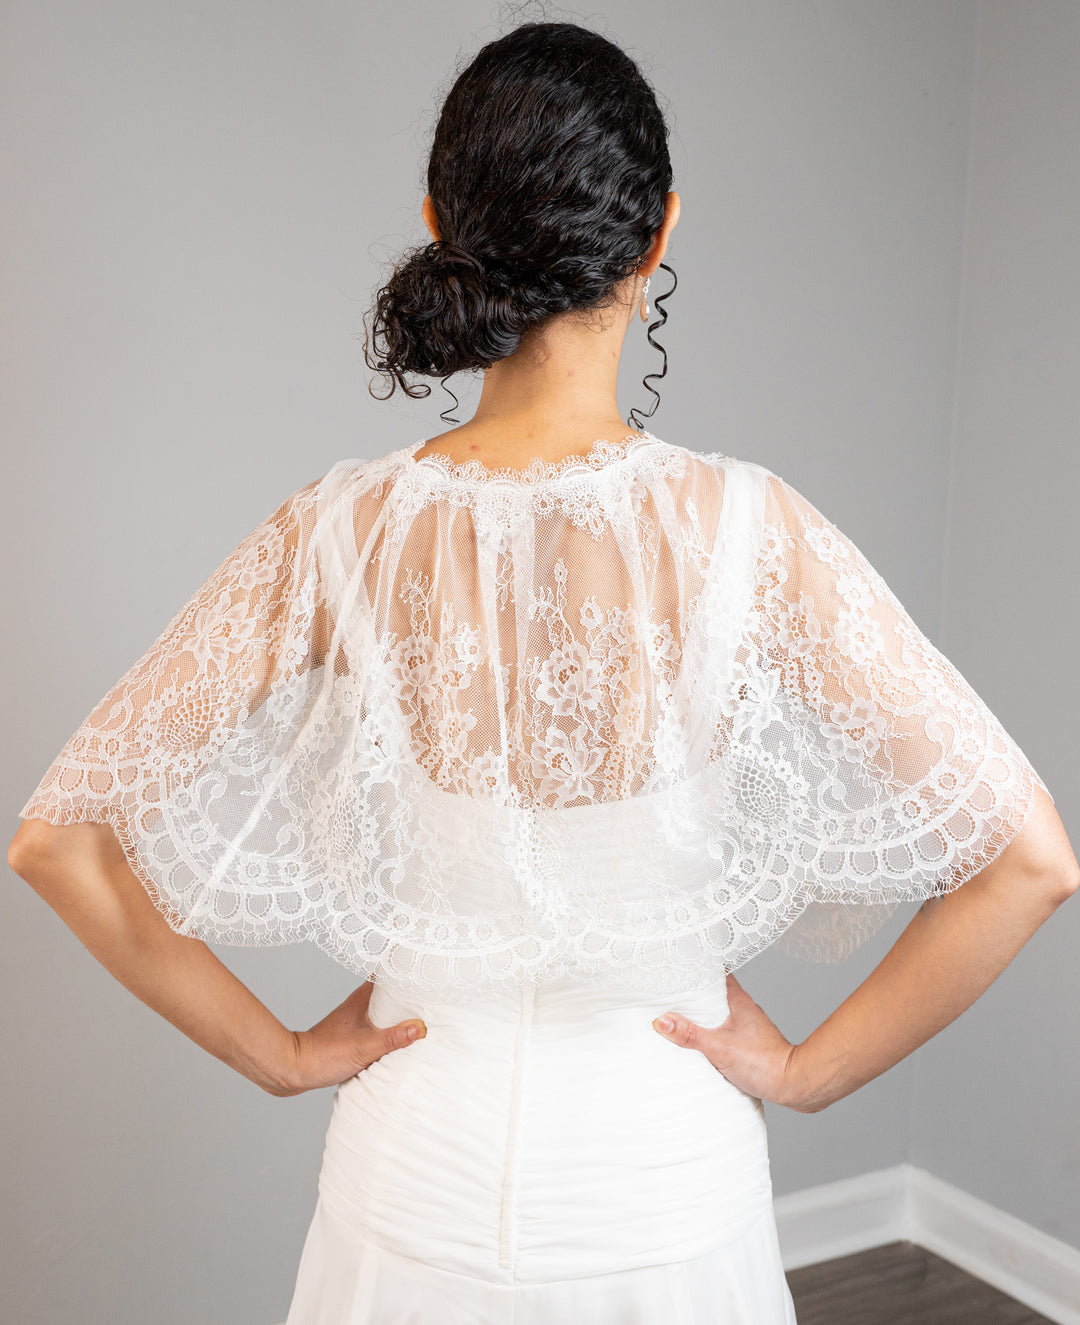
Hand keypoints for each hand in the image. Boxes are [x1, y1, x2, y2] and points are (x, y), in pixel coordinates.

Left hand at [276, 981, 426, 1095]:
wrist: (294, 1068)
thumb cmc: (324, 1055)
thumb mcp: (364, 1047)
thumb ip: (392, 1037)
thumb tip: (421, 1028)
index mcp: (363, 998)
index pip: (389, 973)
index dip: (407, 966)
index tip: (428, 964)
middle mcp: (360, 1003)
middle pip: (391, 989)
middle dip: (410, 989)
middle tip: (435, 991)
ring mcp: (356, 1017)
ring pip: (385, 1006)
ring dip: (401, 1008)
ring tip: (424, 1012)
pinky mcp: (353, 1032)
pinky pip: (379, 1021)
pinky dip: (391, 1024)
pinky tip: (401, 1035)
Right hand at [652, 972, 814, 1111]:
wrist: (793, 1084)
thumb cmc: (762, 1063)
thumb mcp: (718, 1048)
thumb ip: (690, 1035)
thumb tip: (661, 1021)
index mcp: (737, 999)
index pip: (715, 971)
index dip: (697, 965)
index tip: (676, 963)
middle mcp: (744, 1007)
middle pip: (713, 990)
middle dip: (692, 990)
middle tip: (668, 989)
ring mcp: (747, 1023)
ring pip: (719, 1009)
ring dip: (701, 1010)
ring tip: (678, 1013)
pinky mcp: (749, 1040)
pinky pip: (724, 1025)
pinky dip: (710, 1027)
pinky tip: (699, 1038)